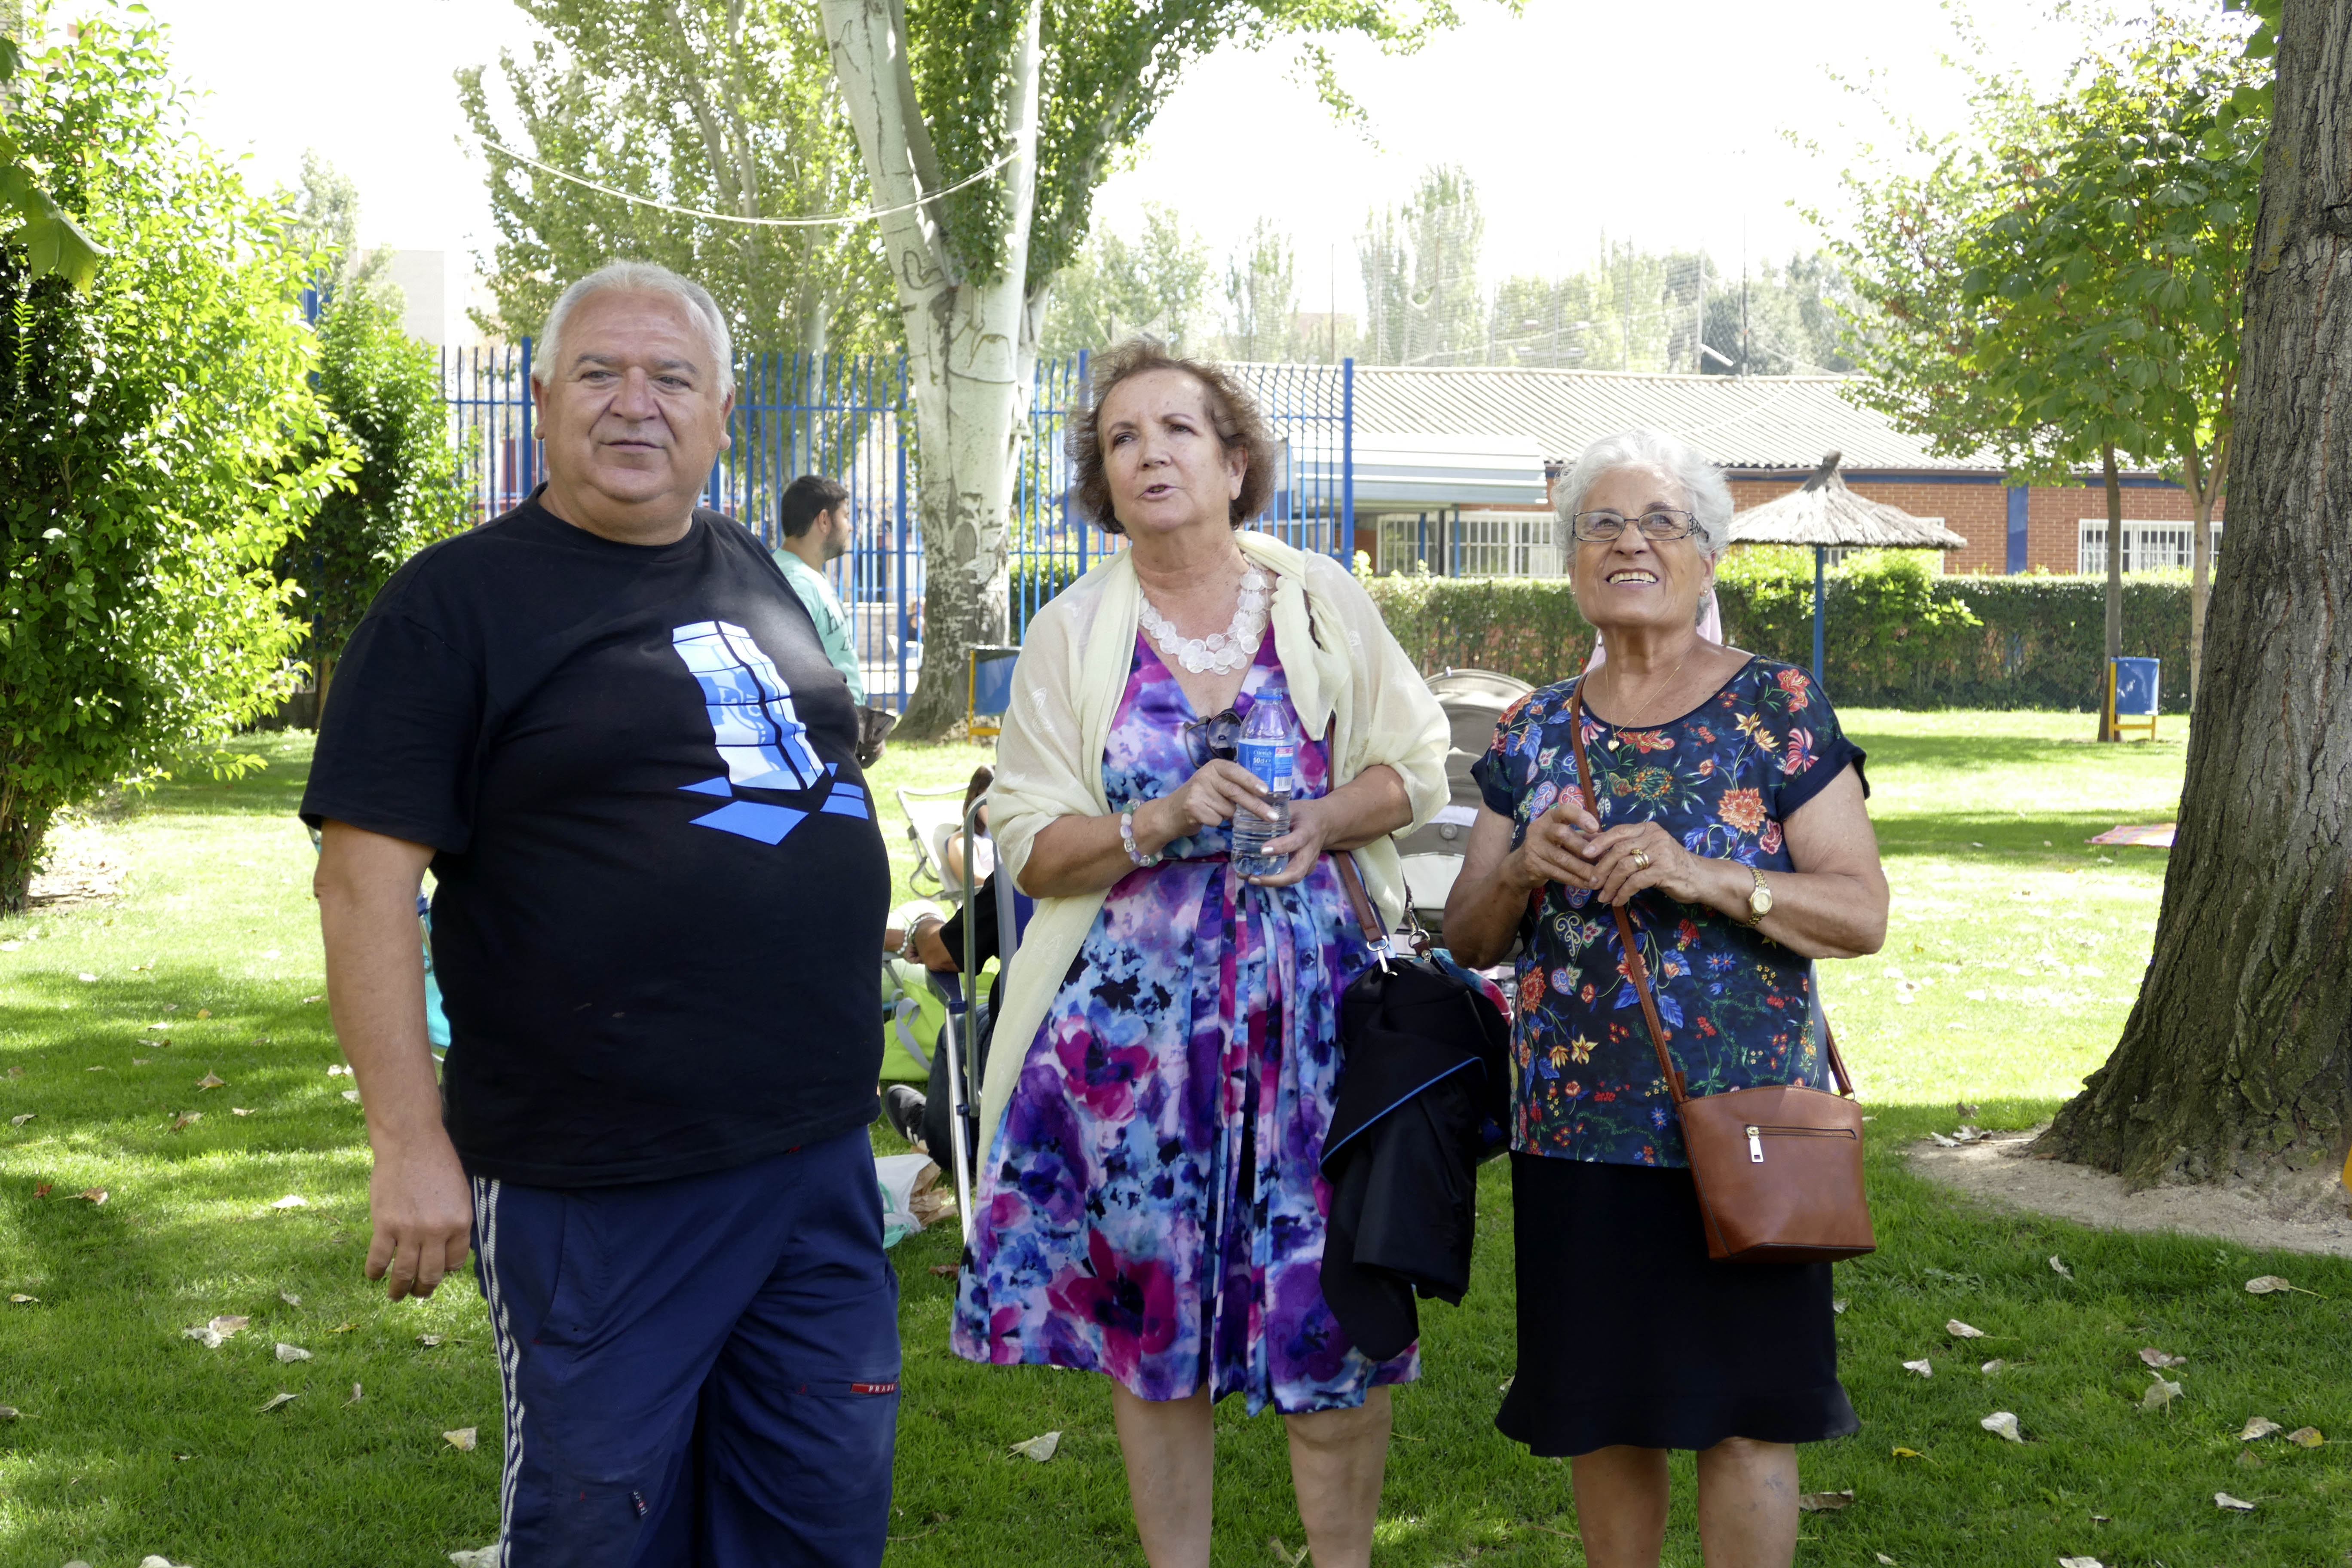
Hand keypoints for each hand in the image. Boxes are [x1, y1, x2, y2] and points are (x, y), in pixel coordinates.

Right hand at [365, 1133, 473, 1300]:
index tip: (439, 1272)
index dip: (447, 1270)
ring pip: (404, 1273)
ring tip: (396, 1296)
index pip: (455, 1262)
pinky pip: (379, 1259)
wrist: (410, 1143)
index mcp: (459, 1223)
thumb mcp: (460, 1194)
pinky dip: (375, 1272)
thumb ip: (456, 1222)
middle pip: (431, 1273)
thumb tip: (449, 1250)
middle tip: (419, 1294)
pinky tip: (374, 1276)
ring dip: (399, 1290)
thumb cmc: (438, 1164)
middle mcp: (436, 1231)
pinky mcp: (385, 1225)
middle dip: (425, 1289)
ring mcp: (409, 1230)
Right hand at [1153, 759, 1275, 842]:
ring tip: (1214, 810)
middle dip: (1256, 806)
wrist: (1170, 812)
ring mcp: (1197, 791)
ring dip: (1228, 816)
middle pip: (1236, 792)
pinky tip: (1205, 817)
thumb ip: (1235, 784)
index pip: (1237, 772)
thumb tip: (1266, 794)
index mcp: (1215, 766)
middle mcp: (1205, 775)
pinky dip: (1216, 822)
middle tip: (1272, 817)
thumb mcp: (1216, 784)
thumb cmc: (1201, 797)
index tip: (1266, 791)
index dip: (1252, 781)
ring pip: (1229, 810)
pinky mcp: (1192, 808)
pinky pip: (1217, 820)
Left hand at [1245, 793, 1335, 886]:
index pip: (1296, 842)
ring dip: (1270, 882)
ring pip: (1291, 878)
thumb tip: (1250, 813)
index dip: (1280, 847)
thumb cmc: (1304, 814)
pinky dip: (1273, 879)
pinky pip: (1289, 877)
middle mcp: (1310, 852)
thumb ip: (1275, 813)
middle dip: (1274, 879)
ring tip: (1249, 878)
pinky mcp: (1305, 870)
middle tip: (1252, 877)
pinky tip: (1255, 876)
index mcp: (1307, 832)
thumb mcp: (1292, 808)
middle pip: (1296, 873)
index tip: (1263, 850)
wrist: (1325, 823)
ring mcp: (1309, 864)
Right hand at [1508, 798, 1602, 891]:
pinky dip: (1575, 880)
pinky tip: (1587, 885)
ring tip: (1599, 878)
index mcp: (1550, 818)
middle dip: (1582, 847)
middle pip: (1562, 834)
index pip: (1564, 810)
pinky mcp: (1533, 865)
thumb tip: (1610, 840)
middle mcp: (1539, 829)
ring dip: (1582, 869)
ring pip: (1561, 858)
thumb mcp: (1565, 837)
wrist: (1520, 866)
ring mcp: (1534, 847)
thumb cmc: (1549, 846)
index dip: (1580, 817)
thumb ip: (1586, 837)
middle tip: (1600, 859)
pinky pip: (1558, 873)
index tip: (1595, 827)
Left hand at [1585, 821, 1709, 907]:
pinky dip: (1623, 893)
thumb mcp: (1649, 850)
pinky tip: (1618, 901)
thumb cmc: (1670, 865)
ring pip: (1624, 866)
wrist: (1700, 878)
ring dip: (1610, 884)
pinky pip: (1636, 881)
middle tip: (1591, 882)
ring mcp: (1661, 853)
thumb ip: (1627, 847)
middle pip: (1618, 850)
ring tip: (1603, 896)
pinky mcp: (1664, 870)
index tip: (1584, 854)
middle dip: (1601, 868)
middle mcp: (1654, 836)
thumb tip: (1594, 847)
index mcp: (1648, 829)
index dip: (1599, 842)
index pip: (1618, 831)